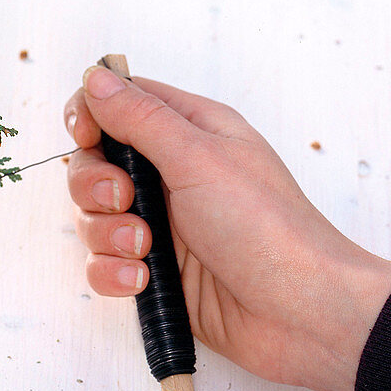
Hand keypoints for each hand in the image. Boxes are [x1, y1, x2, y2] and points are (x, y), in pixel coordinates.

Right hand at [65, 67, 390, 390]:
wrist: (303, 313)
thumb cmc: (267, 226)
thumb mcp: (200, 157)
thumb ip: (140, 117)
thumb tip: (96, 77)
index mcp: (191, 131)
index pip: (119, 103)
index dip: (91, 116)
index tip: (87, 136)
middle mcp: (172, 173)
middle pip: (94, 162)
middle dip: (94, 184)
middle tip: (124, 199)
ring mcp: (163, 224)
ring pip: (93, 216)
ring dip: (106, 234)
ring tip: (145, 249)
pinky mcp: (156, 271)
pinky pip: (104, 264)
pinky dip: (113, 272)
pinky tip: (142, 280)